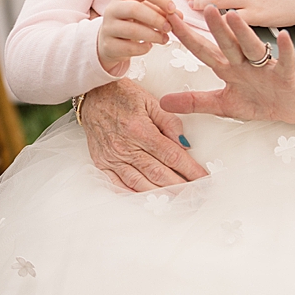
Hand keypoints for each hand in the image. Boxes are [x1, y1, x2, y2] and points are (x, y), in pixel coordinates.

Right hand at [79, 78, 208, 190]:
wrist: (90, 94)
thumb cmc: (121, 95)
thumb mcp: (150, 101)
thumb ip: (170, 122)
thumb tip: (185, 144)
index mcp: (140, 130)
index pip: (171, 156)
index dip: (190, 170)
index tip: (204, 179)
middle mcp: (125, 146)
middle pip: (159, 174)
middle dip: (181, 187)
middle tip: (196, 195)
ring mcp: (112, 157)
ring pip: (140, 184)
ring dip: (161, 195)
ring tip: (177, 201)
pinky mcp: (101, 162)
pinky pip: (118, 184)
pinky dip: (134, 194)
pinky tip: (148, 199)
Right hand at [96, 0, 175, 73]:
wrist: (110, 41)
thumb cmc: (130, 23)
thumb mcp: (144, 12)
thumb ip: (161, 11)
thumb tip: (178, 16)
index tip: (172, 9)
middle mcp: (113, 9)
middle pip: (135, 9)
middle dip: (156, 19)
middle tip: (169, 27)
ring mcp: (108, 27)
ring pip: (132, 30)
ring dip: (153, 35)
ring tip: (163, 39)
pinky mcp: (108, 45)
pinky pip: (129, 47)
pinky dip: (144, 48)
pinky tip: (148, 46)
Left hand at [159, 9, 294, 124]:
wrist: (290, 107)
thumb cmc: (258, 100)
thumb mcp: (222, 105)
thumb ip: (195, 102)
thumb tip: (163, 102)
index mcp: (228, 67)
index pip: (203, 50)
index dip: (186, 37)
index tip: (169, 20)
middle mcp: (244, 63)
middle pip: (227, 43)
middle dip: (216, 27)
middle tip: (205, 7)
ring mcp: (264, 67)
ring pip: (252, 47)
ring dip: (244, 32)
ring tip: (234, 16)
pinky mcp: (284, 76)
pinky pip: (284, 61)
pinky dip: (285, 50)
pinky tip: (283, 37)